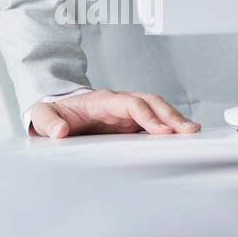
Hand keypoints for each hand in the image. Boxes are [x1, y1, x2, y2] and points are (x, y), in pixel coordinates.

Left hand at [28, 89, 200, 138]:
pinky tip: (183, 136)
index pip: (130, 103)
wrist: (57, 112)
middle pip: (150, 102)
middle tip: (188, 131)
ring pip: (157, 109)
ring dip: (175, 119)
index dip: (146, 115)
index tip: (161, 131)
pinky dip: (170, 126)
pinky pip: (154, 120)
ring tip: (193, 133)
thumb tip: (59, 132)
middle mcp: (118, 103)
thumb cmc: (54, 114)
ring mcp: (127, 112)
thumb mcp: (44, 116)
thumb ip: (49, 122)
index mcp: (101, 100)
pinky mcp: (130, 122)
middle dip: (170, 115)